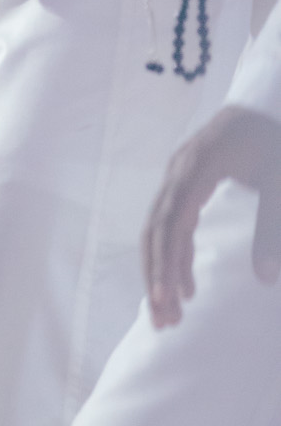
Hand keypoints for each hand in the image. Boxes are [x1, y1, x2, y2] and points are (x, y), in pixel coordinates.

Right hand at [143, 105, 280, 325]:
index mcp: (199, 166)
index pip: (173, 221)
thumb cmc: (274, 140)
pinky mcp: (185, 182)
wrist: (267, 103)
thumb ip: (271, 228)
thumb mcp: (280, 181)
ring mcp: (178, 175)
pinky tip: (184, 286)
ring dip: (160, 270)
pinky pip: (170, 222)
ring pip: (158, 228)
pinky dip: (173, 255)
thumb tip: (265, 279)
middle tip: (165, 322)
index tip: (168, 299)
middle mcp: (179, 170)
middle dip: (157, 276)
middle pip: (156, 228)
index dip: (167, 261)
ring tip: (169, 314)